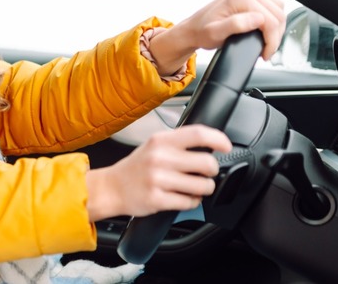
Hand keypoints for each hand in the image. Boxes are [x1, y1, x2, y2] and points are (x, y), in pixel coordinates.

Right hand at [84, 125, 231, 220]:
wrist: (111, 187)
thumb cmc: (137, 167)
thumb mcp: (154, 145)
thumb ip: (178, 143)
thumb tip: (210, 146)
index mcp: (161, 140)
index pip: (199, 134)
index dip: (219, 140)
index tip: (226, 146)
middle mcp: (159, 157)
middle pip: (208, 164)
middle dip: (212, 172)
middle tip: (205, 174)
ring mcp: (158, 179)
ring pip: (203, 186)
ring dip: (203, 189)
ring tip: (193, 187)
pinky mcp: (157, 199)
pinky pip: (190, 202)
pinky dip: (191, 201)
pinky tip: (181, 197)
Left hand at [148, 0, 285, 74]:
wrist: (194, 28)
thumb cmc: (202, 32)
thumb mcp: (215, 33)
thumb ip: (236, 25)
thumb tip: (258, 19)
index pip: (270, 20)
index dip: (272, 41)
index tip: (266, 54)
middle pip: (277, 13)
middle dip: (275, 36)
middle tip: (267, 51)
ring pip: (278, 8)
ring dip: (276, 27)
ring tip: (267, 41)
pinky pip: (272, 4)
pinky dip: (273, 18)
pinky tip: (265, 29)